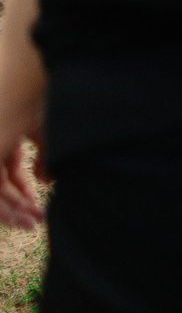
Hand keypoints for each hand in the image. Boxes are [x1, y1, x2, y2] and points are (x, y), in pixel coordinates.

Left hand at [0, 23, 42, 232]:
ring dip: (11, 211)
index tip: (38, 209)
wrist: (22, 89)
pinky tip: (19, 216)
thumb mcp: (44, 131)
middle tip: (35, 222)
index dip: (22, 194)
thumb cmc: (36, 100)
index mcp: (2, 139)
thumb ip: (45, 155)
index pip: (9, 174)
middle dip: (17, 207)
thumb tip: (46, 180)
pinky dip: (3, 207)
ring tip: (31, 223)